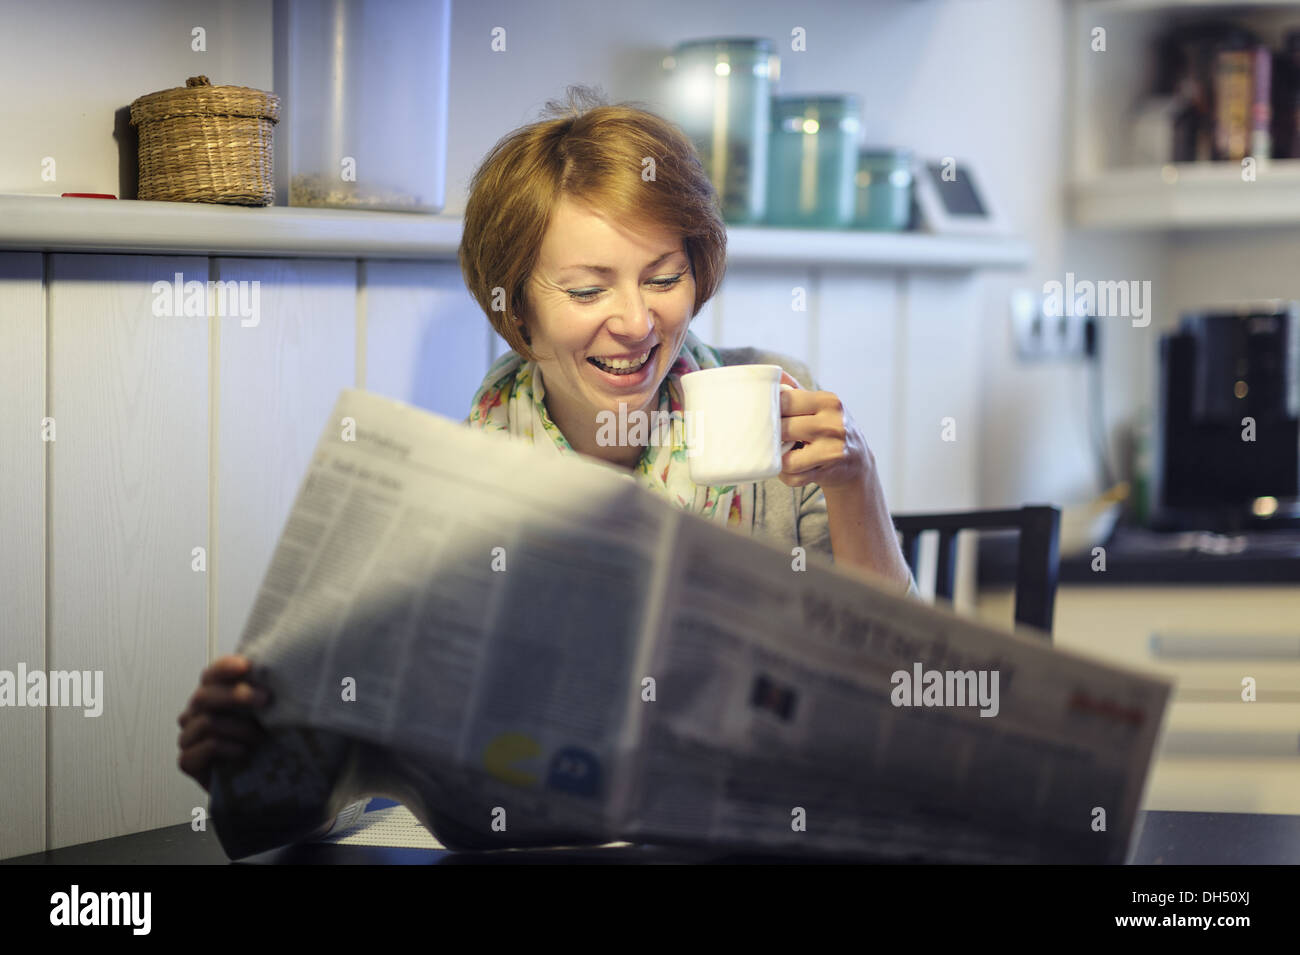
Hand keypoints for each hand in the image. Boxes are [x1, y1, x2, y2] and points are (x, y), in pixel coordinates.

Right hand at [177, 655, 269, 793]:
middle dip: (236, 695)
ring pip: (208, 722)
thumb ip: (260, 696)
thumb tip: (278, 674)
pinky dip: (229, 747)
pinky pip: (206, 746)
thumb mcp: (262, 715)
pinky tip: (244, 752)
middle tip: (265, 699)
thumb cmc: (258, 743)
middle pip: (205, 695)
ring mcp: (188, 737)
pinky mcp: (187, 761)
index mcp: (211, 695)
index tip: (246, 666)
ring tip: (259, 737)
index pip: (211, 674)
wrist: (252, 781)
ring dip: (240, 728)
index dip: (225, 667)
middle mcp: (195, 713)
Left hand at [776, 371, 873, 490]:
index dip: (768, 410)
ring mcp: (832, 449)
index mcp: (828, 401)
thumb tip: (770, 373)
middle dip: (772, 436)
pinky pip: (792, 476)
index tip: (764, 416)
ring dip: (779, 458)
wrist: (858, 462)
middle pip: (782, 428)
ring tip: (785, 454)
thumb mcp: (821, 406)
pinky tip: (795, 468)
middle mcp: (833, 423)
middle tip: (773, 438)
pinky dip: (787, 475)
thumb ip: (795, 390)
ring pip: (784, 457)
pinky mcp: (828, 471)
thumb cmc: (831, 429)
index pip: (784, 400)